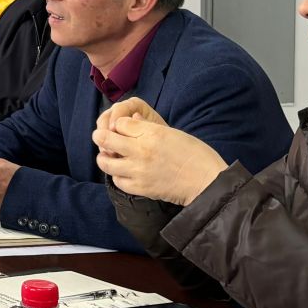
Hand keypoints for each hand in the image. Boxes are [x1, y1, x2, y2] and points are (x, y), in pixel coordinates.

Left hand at [92, 98, 227, 204]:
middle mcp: (141, 151)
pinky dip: (117, 175)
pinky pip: (117, 181)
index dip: (118, 124)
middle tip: (102, 138)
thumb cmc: (195, 154)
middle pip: (105, 139)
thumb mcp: (173, 133)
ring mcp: (138, 171)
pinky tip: (123, 173)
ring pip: (105, 162)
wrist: (207, 182)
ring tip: (109, 157)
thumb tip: (133, 118)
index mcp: (152, 133)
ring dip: (104, 158)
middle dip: (100, 136)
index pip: (119, 122)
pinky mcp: (140, 188)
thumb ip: (149, 127)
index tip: (120, 128)